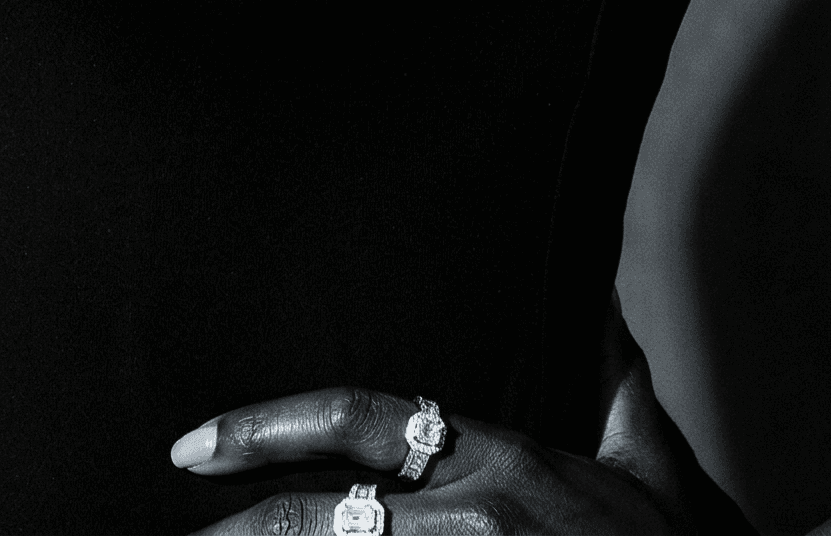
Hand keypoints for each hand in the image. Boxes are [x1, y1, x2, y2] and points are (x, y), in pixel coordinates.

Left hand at [172, 311, 752, 533]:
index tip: (191, 444)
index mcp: (496, 463)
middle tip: (181, 527)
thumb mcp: (650, 468)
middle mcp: (473, 521)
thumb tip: (606, 315)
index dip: (265, 427)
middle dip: (240, 528)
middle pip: (323, 519)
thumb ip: (616, 391)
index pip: (358, 419)